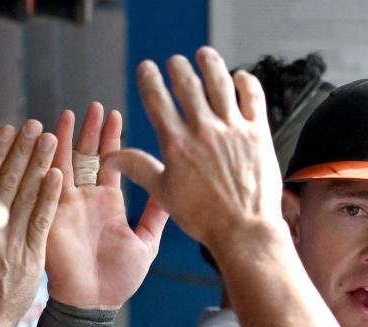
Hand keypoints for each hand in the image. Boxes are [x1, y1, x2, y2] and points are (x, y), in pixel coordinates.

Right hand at [0, 120, 62, 326]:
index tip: (7, 130)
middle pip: (6, 180)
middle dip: (21, 150)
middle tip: (34, 125)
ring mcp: (8, 241)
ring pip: (24, 195)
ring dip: (38, 164)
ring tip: (50, 138)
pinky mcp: (28, 257)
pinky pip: (40, 221)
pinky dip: (47, 197)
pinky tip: (57, 175)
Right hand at [46, 103, 168, 308]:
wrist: (96, 303)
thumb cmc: (120, 279)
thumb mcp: (146, 243)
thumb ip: (156, 216)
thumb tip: (174, 192)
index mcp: (108, 203)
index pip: (109, 162)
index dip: (110, 139)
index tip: (114, 114)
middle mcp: (86, 200)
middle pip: (85, 156)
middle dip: (88, 131)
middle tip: (93, 106)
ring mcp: (67, 206)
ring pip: (63, 164)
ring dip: (63, 139)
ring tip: (67, 114)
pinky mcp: (51, 216)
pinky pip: (47, 185)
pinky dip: (47, 164)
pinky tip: (47, 142)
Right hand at [110, 46, 283, 254]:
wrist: (244, 230)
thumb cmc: (203, 217)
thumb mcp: (164, 193)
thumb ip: (138, 168)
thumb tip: (109, 158)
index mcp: (177, 144)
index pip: (157, 98)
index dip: (149, 78)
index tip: (147, 68)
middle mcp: (203, 130)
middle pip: (187, 83)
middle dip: (178, 67)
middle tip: (176, 62)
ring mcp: (233, 129)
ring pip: (219, 81)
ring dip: (209, 62)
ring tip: (204, 54)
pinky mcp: (258, 133)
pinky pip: (252, 96)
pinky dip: (245, 81)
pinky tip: (239, 77)